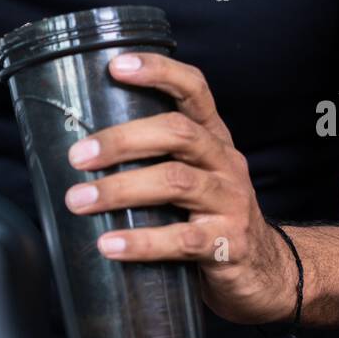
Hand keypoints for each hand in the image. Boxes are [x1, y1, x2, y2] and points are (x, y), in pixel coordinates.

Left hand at [63, 52, 294, 324]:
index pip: (194, 89)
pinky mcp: (228, 244)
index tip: (116, 66)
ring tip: (78, 201)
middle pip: (177, 133)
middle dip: (122, 140)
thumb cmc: (209, 218)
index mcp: (213, 139)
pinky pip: (182, 239)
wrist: (263, 271)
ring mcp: (230, 202)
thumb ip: (152, 162)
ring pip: (176, 182)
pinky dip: (142, 242)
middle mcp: (225, 162)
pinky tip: (109, 245)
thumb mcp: (190, 180)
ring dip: (120, 189)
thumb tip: (75, 155)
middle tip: (77, 156)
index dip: (159, 71)